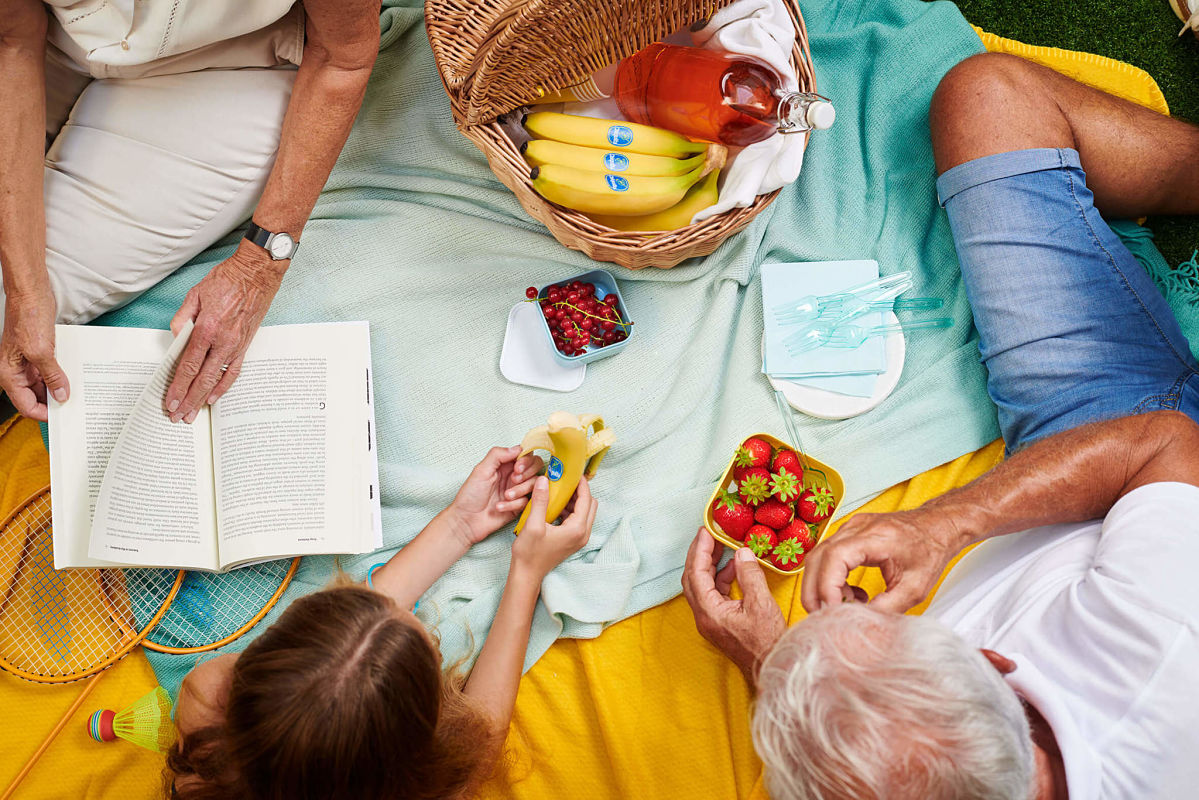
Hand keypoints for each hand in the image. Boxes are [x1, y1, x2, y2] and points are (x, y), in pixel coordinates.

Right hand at [0, 287, 69, 421]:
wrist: (31, 294)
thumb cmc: (28, 317)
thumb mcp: (41, 350)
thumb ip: (51, 375)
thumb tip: (61, 395)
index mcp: (9, 373)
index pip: (25, 405)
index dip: (44, 413)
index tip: (63, 416)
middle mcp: (16, 371)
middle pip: (35, 397)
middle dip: (53, 402)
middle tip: (74, 407)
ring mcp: (28, 362)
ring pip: (44, 385)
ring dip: (59, 389)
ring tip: (77, 393)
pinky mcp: (39, 353)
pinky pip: (50, 371)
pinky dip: (61, 376)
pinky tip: (74, 378)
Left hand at [164, 241, 285, 422]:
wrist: (257, 275)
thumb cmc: (227, 280)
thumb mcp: (195, 294)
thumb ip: (182, 318)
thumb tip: (176, 338)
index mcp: (207, 327)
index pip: (188, 365)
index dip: (178, 386)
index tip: (170, 401)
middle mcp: (222, 341)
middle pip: (202, 378)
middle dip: (188, 400)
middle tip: (178, 416)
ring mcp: (236, 345)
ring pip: (217, 379)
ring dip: (204, 398)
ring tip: (194, 414)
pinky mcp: (246, 345)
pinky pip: (234, 371)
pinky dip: (224, 386)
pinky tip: (215, 397)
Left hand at [450, 446, 544, 543]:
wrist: (466, 520)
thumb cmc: (469, 496)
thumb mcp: (480, 470)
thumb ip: (498, 455)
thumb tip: (517, 448)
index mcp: (504, 465)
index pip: (525, 455)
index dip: (526, 460)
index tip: (517, 468)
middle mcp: (512, 476)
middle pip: (535, 467)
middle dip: (527, 474)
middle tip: (514, 480)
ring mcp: (517, 491)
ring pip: (533, 485)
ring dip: (520, 490)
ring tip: (505, 496)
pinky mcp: (518, 506)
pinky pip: (526, 502)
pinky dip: (514, 504)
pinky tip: (500, 507)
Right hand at [511, 475, 595, 579]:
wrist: (527, 574)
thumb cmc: (529, 553)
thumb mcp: (533, 524)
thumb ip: (541, 501)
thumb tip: (544, 479)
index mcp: (577, 529)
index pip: (586, 500)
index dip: (581, 484)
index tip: (574, 472)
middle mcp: (583, 534)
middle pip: (590, 505)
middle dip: (580, 491)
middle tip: (566, 480)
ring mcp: (579, 538)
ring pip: (585, 512)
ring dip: (575, 500)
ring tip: (560, 489)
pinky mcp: (572, 540)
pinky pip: (577, 520)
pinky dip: (570, 509)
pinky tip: (556, 504)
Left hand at [682, 529, 784, 685]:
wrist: (772, 669)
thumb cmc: (768, 643)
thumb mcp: (762, 605)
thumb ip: (749, 576)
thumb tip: (741, 552)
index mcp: (709, 612)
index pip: (696, 573)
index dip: (699, 550)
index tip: (706, 531)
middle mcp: (704, 616)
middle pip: (692, 578)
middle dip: (699, 554)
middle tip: (709, 534)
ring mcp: (711, 620)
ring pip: (701, 586)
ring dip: (709, 565)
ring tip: (721, 546)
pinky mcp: (720, 622)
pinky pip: (713, 594)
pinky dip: (720, 578)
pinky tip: (733, 568)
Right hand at [800, 507, 968, 614]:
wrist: (936, 527)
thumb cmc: (929, 552)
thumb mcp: (914, 588)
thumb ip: (887, 607)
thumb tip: (859, 622)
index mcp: (875, 537)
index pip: (834, 558)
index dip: (827, 587)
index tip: (833, 611)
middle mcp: (857, 528)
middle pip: (817, 557)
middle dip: (814, 591)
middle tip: (822, 616)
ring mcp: (850, 528)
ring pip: (818, 557)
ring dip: (821, 585)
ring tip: (843, 605)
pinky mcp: (848, 533)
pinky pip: (827, 556)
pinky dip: (830, 578)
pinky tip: (851, 593)